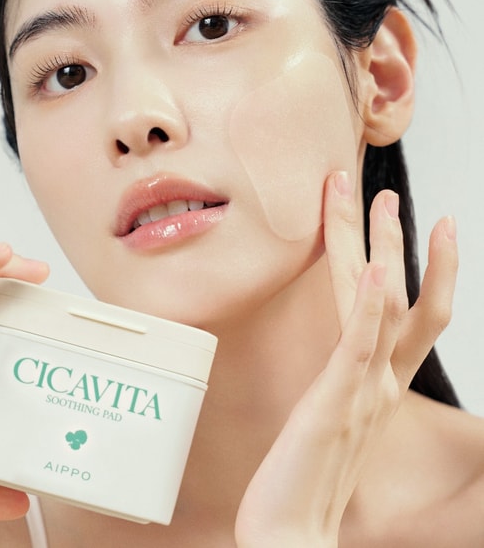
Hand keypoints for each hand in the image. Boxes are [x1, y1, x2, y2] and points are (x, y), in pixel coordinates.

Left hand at [234, 172, 457, 547]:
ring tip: (383, 200)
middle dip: (394, 239)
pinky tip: (377, 273)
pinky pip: (360, 346)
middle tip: (389, 192)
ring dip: (383, 248)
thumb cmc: (306, 478)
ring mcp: (363, 390)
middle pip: (401, 295)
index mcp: (377, 384)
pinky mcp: (337, 402)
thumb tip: (344, 361)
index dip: (410, 266)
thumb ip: (345, 387)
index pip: (403, 312)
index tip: (408, 225)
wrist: (294, 534)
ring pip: (386, 306)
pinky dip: (372, 307)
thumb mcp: (331, 420)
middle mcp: (380, 382)